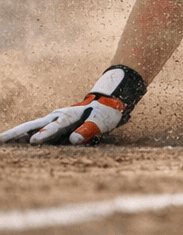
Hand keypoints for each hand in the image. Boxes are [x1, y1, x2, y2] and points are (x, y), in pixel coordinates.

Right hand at [2, 95, 125, 145]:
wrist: (104, 104)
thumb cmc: (103, 114)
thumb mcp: (100, 121)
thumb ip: (88, 130)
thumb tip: (73, 140)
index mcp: (69, 116)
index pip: (55, 126)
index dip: (45, 133)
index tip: (33, 141)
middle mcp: (55, 118)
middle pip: (32, 126)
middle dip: (16, 134)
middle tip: (0, 141)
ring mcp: (50, 122)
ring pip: (28, 130)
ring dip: (13, 137)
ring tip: (0, 144)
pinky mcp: (49, 128)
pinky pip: (31, 134)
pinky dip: (19, 140)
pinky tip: (9, 147)